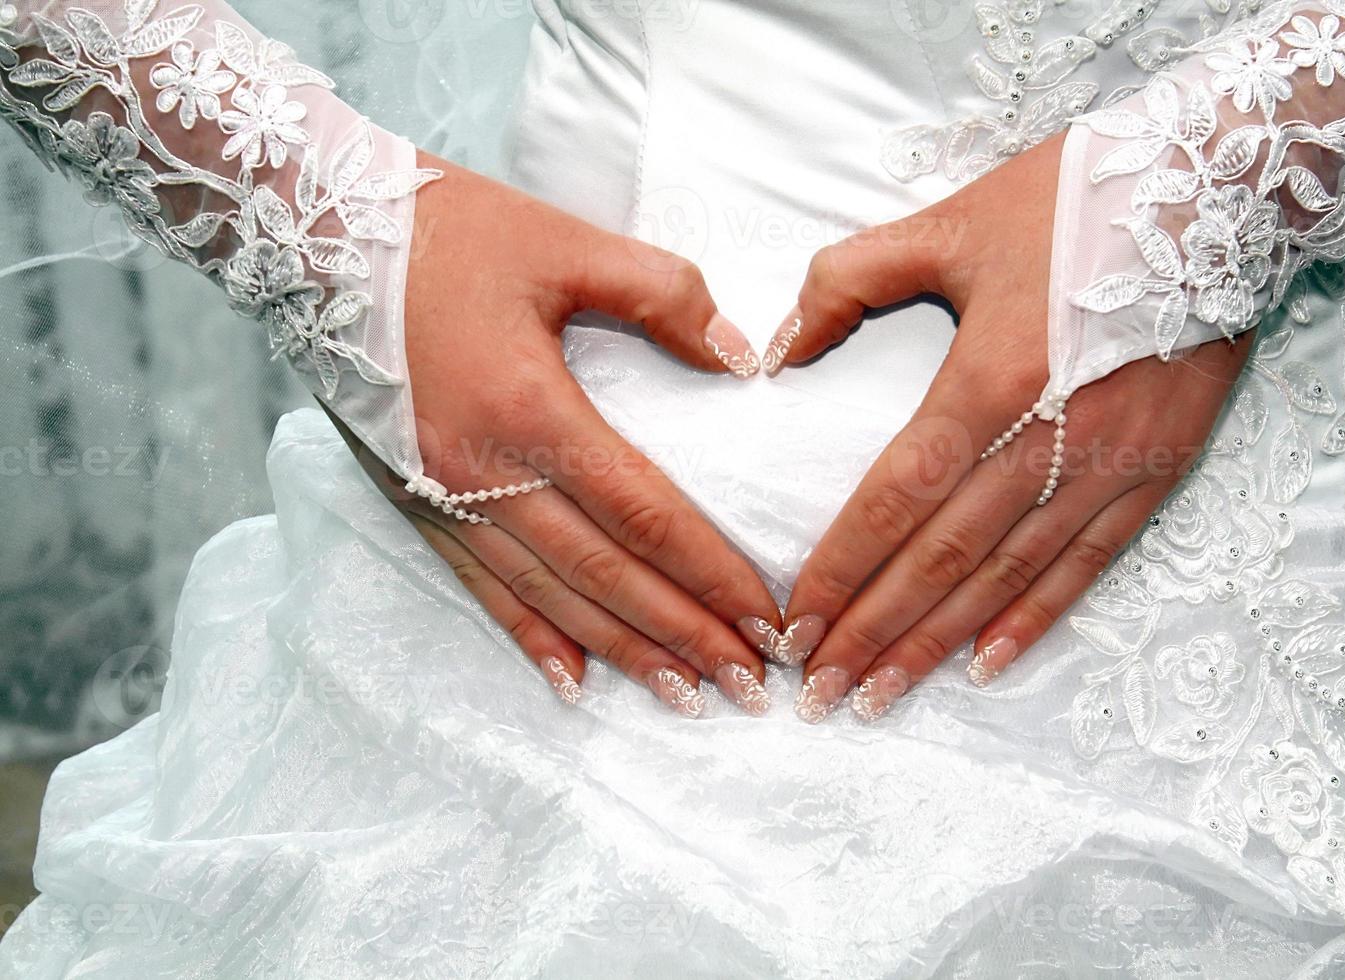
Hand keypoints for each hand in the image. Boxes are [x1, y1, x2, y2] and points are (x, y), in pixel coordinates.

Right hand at [353, 154, 780, 716]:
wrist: (317, 237)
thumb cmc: (449, 234)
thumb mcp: (565, 243)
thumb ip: (664, 294)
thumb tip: (741, 357)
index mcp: (531, 409)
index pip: (643, 514)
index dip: (710, 573)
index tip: (765, 618)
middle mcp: (483, 472)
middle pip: (604, 575)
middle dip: (683, 635)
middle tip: (748, 685)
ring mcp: (442, 497)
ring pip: (548, 596)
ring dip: (621, 651)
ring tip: (682, 695)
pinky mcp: (413, 501)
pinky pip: (480, 585)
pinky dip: (530, 637)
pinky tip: (570, 681)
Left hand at [768, 136, 1252, 722]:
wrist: (1224, 186)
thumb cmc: (1076, 199)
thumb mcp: (947, 222)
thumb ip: (847, 281)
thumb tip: (778, 350)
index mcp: (990, 379)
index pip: (896, 499)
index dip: (842, 568)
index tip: (796, 624)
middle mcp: (1050, 439)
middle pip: (943, 557)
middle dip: (874, 632)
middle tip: (820, 693)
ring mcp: (1110, 464)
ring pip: (1008, 576)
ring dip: (939, 643)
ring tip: (882, 695)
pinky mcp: (1157, 470)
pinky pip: (1087, 563)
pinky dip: (1036, 618)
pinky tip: (988, 663)